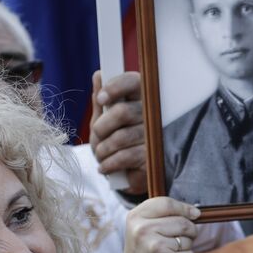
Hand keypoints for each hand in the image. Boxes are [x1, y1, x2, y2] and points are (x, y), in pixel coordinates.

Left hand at [90, 70, 147, 194]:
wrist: (125, 176)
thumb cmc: (115, 144)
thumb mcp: (103, 121)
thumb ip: (102, 101)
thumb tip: (99, 76)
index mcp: (141, 99)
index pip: (132, 82)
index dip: (115, 88)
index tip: (101, 99)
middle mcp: (152, 115)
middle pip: (123, 112)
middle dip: (102, 127)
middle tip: (98, 136)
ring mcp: (154, 137)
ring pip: (121, 137)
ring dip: (103, 149)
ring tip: (101, 155)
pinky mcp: (153, 157)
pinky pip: (126, 157)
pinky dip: (109, 163)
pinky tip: (105, 166)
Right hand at [120, 196, 199, 252]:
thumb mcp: (141, 229)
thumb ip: (162, 215)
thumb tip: (195, 212)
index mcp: (135, 218)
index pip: (166, 203)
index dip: (184, 208)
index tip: (195, 214)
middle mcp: (143, 230)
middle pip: (183, 222)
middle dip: (188, 231)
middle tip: (177, 242)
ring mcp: (156, 247)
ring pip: (188, 239)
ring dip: (185, 247)